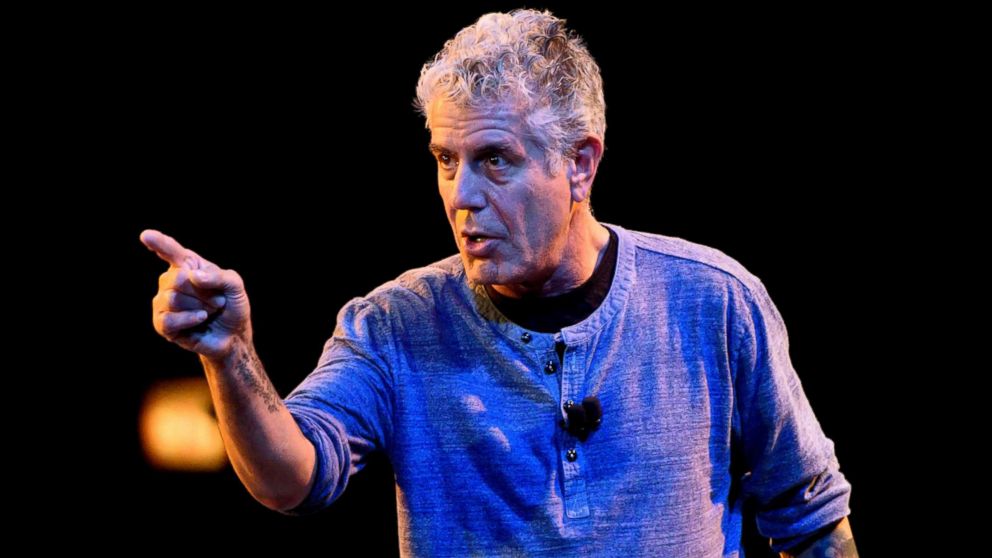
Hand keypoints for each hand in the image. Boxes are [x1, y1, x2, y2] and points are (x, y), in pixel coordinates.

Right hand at [140, 229, 251, 360]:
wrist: (233, 335)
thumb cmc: (231, 306)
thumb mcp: (235, 286)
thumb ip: (219, 276)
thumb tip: (192, 276)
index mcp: (187, 265)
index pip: (171, 251)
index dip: (159, 243)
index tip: (146, 235)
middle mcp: (170, 281)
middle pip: (178, 278)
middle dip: (204, 292)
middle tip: (217, 301)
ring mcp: (163, 302)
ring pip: (173, 299)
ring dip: (200, 307)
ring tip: (209, 312)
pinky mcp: (161, 323)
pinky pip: (169, 319)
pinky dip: (189, 319)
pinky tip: (201, 319)